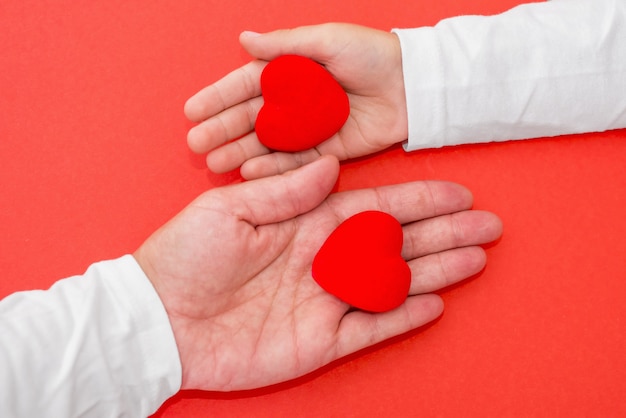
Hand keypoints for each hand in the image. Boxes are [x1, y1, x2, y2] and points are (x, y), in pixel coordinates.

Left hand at [133, 156, 501, 390]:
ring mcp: (324, 300)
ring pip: (393, 283)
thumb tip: (330, 167)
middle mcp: (322, 258)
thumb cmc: (186, 256)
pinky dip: (401, 317)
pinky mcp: (318, 341)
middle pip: (397, 243)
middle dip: (443, 233)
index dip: (417, 200)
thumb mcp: (230, 208)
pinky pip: (369, 328)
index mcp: (305, 222)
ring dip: (436, 271)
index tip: (455, 192)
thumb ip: (285, 191)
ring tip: (476, 258)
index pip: (374, 206)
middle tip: (487, 226)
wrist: (160, 319)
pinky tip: (433, 303)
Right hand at [184, 23, 407, 178]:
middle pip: (251, 118)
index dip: (218, 98)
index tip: (191, 112)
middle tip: (197, 144)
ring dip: (240, 153)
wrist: (412, 85)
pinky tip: (249, 173)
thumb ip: (284, 46)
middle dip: (222, 130)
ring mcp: (309, 129)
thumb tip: (243, 39)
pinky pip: (294, 163)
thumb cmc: (371, 54)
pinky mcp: (326, 152)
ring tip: (215, 163)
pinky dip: (272, 169)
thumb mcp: (325, 40)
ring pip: (267, 144)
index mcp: (291, 72)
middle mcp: (295, 102)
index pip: (245, 85)